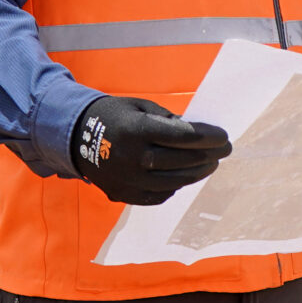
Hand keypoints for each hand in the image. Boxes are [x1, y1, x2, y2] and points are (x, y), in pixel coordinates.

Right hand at [71, 95, 232, 205]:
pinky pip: (159, 195)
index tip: (224, 136)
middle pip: (183, 161)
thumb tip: (198, 134)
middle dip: (209, 155)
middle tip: (224, 150)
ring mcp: (129, 180)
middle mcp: (134, 157)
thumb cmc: (115, 116)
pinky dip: (176, 186)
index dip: (208, 137)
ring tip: (210, 164)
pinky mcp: (125, 194)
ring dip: (197, 173)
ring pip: (175, 181)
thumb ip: (169, 120)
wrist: (77, 137)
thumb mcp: (141, 107)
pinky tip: (185, 176)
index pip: (184, 137)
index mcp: (138, 130)